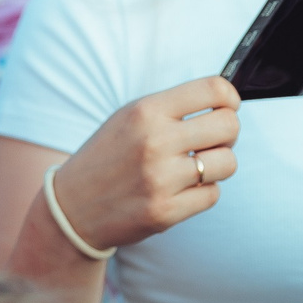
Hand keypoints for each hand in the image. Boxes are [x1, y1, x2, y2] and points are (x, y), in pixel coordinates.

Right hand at [47, 77, 240, 253]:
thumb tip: (226, 103)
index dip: (230, 98)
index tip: (228, 107)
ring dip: (218, 165)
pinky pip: (212, 195)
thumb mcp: (129, 117)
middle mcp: (154, 141)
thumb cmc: (108, 156)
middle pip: (229, 126)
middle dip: (228, 133)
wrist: (72, 207)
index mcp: (145, 111)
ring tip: (196, 166)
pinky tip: (181, 188)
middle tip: (212, 140)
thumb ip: (173, 107)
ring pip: (227, 163)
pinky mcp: (165, 212)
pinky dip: (203, 191)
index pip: (214, 90)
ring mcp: (160, 179)